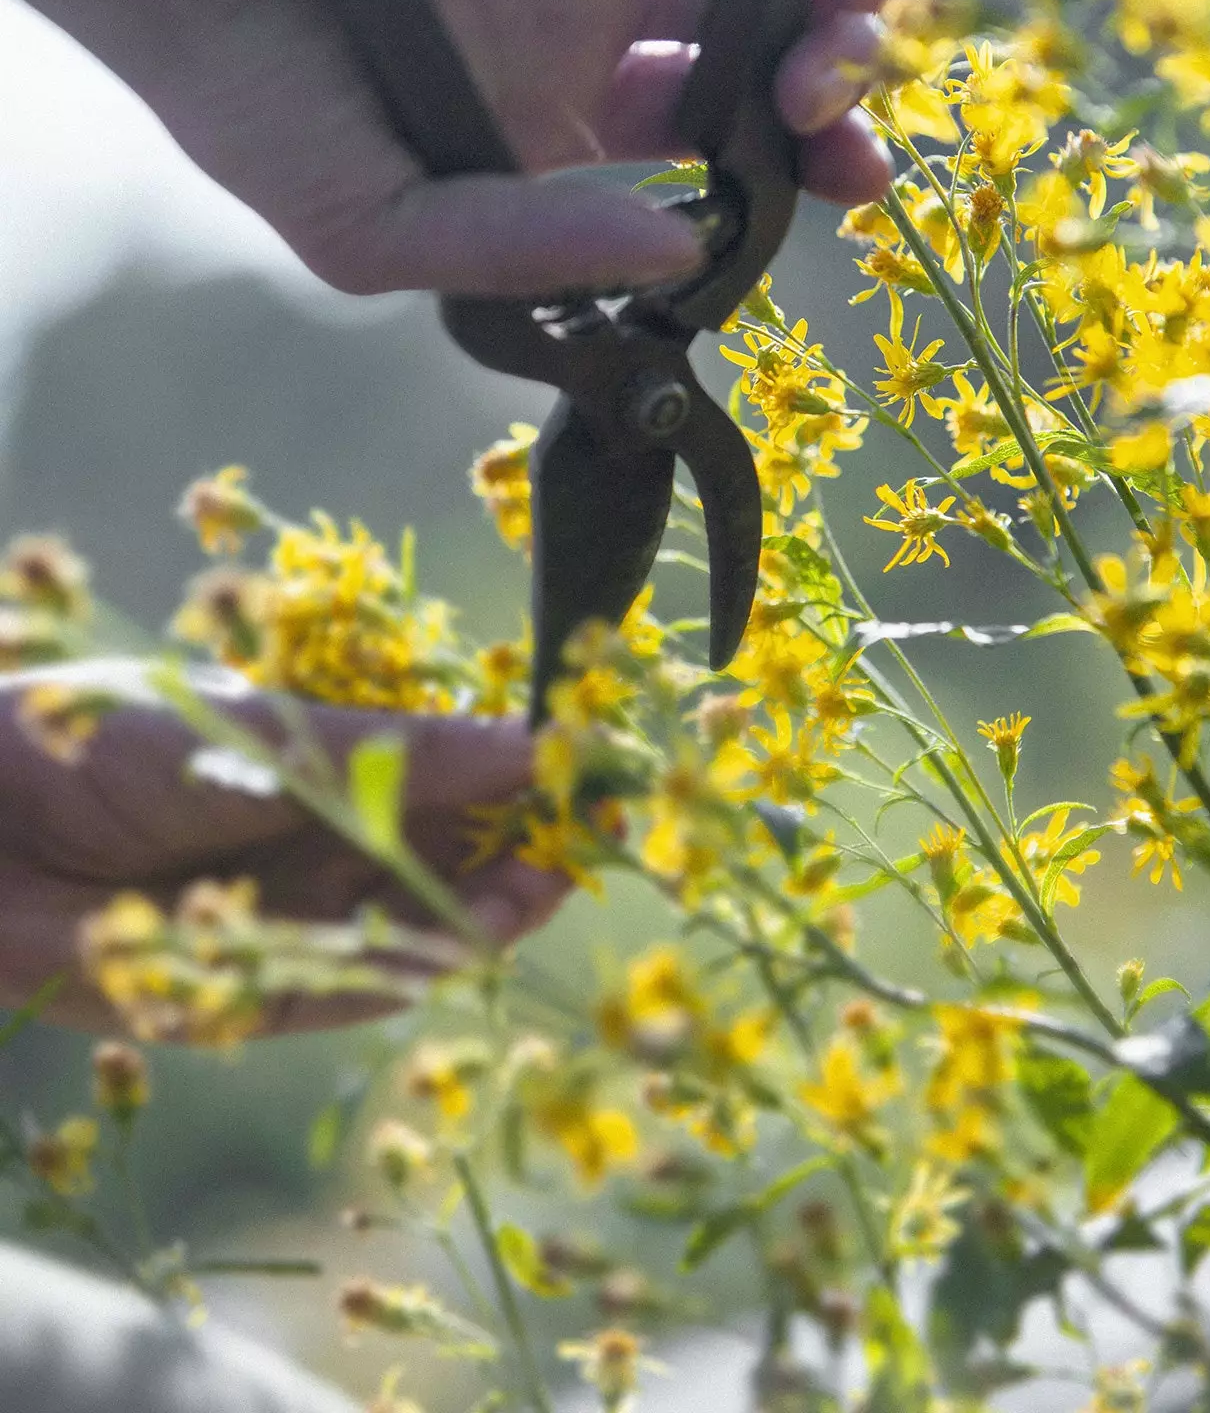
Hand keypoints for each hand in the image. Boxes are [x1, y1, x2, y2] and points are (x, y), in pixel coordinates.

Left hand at [0, 668, 560, 1032]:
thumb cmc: (105, 740)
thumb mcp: (268, 734)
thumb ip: (399, 752)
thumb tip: (530, 738)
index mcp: (322, 758)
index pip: (451, 769)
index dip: (522, 773)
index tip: (589, 765)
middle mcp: (317, 837)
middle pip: (449, 853)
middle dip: (519, 850)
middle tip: (578, 842)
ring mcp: (292, 915)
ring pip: (416, 924)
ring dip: (479, 910)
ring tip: (534, 884)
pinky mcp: (257, 991)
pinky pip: (355, 987)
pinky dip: (410, 967)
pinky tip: (460, 936)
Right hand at [146, 0, 892, 296]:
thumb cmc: (260, 104)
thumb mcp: (380, 229)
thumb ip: (530, 247)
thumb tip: (676, 251)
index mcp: (559, 108)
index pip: (714, 132)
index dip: (796, 156)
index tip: (856, 180)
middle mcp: (586, 3)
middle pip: (754, 22)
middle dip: (825, 58)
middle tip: (835, 81)